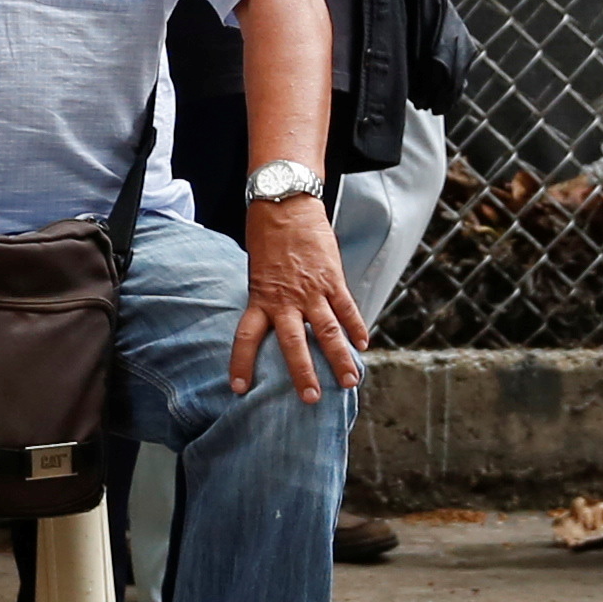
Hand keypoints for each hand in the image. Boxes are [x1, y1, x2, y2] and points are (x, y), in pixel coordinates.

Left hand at [228, 196, 373, 402]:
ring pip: (327, 331)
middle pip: (294, 343)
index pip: (246, 337)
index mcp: (260, 297)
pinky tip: (363, 345)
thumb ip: (267, 299)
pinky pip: (347, 308)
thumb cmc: (268, 238)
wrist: (286, 203)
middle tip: (310, 398)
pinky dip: (357, 328)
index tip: (239, 388)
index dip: (242, 363)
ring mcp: (312, 290)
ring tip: (350, 382)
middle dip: (302, 373)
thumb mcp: (258, 271)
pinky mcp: (333, 278)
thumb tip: (274, 325)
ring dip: (339, 358)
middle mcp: (286, 299)